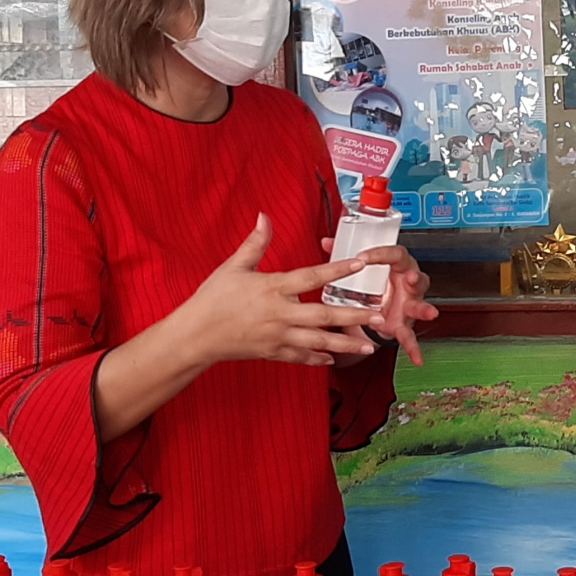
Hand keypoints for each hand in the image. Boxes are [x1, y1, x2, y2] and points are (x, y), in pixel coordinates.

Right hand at [187, 215, 384, 366]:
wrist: (195, 336)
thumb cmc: (212, 299)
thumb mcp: (233, 267)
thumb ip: (255, 243)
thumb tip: (265, 216)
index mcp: (273, 288)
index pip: (312, 277)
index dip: (338, 269)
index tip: (361, 263)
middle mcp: (280, 314)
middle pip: (325, 315)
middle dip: (355, 316)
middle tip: (380, 315)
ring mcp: (278, 336)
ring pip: (319, 342)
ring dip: (346, 344)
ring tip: (370, 345)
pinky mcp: (273, 353)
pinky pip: (301, 357)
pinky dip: (318, 359)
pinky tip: (334, 360)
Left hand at [319, 238, 438, 365]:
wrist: (381, 302)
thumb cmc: (377, 280)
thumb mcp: (363, 267)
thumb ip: (346, 255)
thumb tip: (328, 242)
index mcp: (399, 265)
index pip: (394, 254)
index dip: (380, 254)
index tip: (363, 257)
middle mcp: (409, 284)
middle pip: (418, 278)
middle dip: (416, 279)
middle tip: (411, 278)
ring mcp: (409, 304)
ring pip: (419, 305)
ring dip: (424, 309)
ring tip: (429, 313)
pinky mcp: (404, 324)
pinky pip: (411, 337)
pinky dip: (414, 348)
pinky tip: (417, 358)